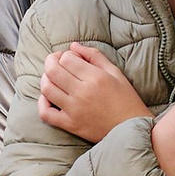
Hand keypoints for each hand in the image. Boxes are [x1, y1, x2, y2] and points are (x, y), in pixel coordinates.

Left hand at [36, 41, 152, 143]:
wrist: (132, 129)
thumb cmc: (126, 99)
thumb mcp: (115, 72)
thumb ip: (94, 55)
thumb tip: (73, 46)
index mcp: (95, 77)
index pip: (66, 58)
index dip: (66, 55)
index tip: (73, 59)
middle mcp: (82, 93)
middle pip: (52, 70)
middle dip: (51, 62)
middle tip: (57, 63)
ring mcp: (74, 110)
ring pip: (46, 89)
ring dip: (45, 79)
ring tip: (54, 78)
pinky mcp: (70, 125)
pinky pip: (46, 113)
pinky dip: (42, 103)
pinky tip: (49, 97)